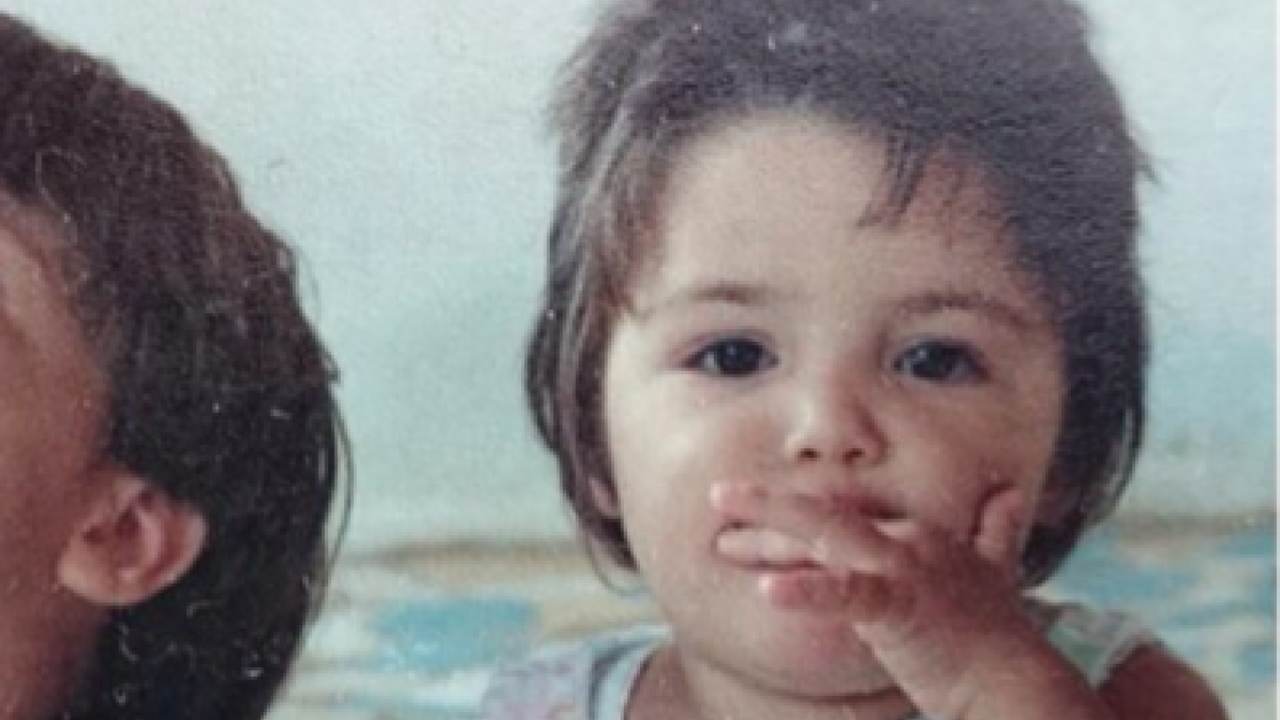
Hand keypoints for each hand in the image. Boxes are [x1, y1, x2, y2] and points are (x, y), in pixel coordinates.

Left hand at [710, 482, 1045, 717]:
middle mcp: (907, 540)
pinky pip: (846, 595)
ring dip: (769, 537)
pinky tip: (769, 592)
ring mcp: (903, 569)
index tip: (754, 503)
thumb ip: (996, 532)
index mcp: (917, 533)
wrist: (1016, 682)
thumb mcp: (996, 571)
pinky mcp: (900, 606)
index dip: (797, 508)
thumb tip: (1011, 496)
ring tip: (724, 537)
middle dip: (767, 508)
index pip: (844, 512)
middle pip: (824, 517)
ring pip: (825, 540)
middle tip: (719, 497)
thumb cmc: (996, 635)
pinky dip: (808, 592)